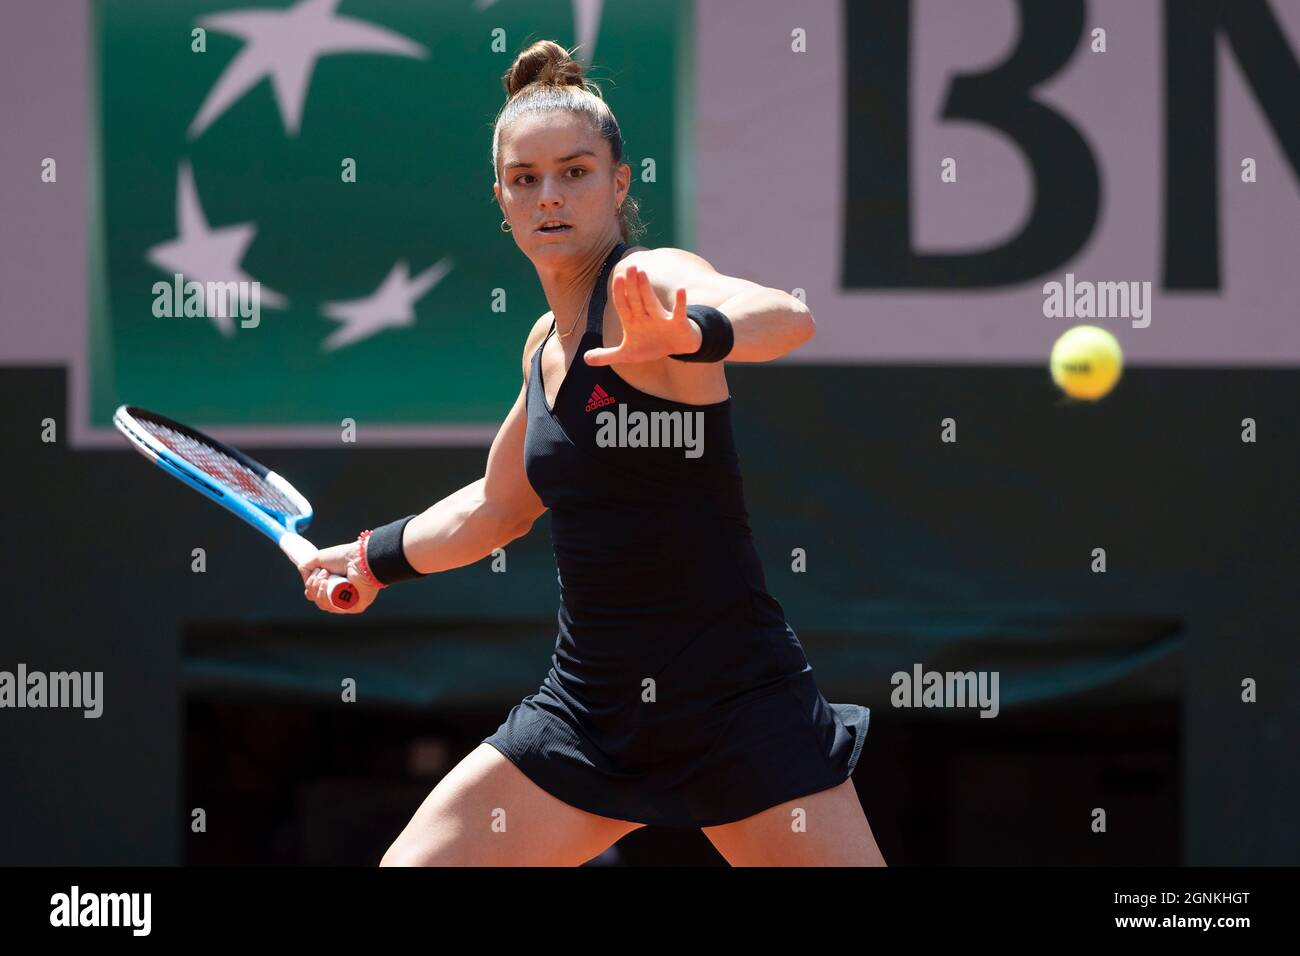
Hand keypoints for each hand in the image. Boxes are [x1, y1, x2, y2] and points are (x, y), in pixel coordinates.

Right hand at [297, 541, 380, 614]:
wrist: (359, 557)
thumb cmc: (342, 556)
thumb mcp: (317, 558)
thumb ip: (305, 567)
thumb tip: (305, 577)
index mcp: (333, 586)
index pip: (315, 595)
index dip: (310, 586)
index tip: (316, 572)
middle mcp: (341, 595)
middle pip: (317, 600)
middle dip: (313, 586)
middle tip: (323, 571)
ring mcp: (349, 602)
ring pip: (324, 605)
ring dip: (318, 589)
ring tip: (325, 575)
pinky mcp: (356, 606)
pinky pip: (335, 608)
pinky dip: (325, 597)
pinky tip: (326, 584)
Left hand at [583, 264, 700, 365]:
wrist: (677, 347)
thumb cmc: (651, 345)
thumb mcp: (627, 354)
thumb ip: (607, 355)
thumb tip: (585, 358)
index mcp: (633, 321)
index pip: (623, 304)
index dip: (620, 293)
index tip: (617, 277)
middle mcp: (646, 316)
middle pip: (636, 299)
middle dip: (632, 285)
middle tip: (629, 267)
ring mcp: (661, 319)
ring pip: (652, 303)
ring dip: (646, 289)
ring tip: (642, 273)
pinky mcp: (678, 323)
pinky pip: (678, 312)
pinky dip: (680, 303)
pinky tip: (681, 290)